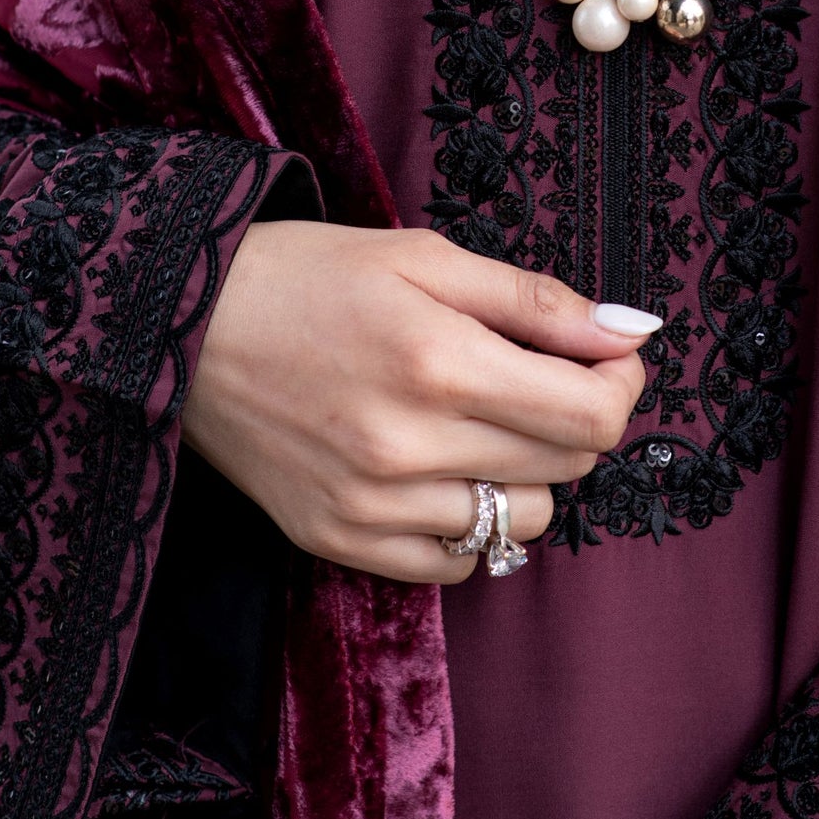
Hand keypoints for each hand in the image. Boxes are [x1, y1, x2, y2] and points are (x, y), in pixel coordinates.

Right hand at [182, 220, 654, 580]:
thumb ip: (536, 301)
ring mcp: (371, 505)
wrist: (186, 321)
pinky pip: (453, 562)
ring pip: (519, 521)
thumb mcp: (429, 256)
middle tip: (537, 373)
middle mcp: (409, 446)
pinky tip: (439, 468)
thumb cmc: (312, 275)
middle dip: (573, 416)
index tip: (607, 356)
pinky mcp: (336, 539)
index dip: (621, 383)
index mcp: (441, 363)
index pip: (592, 417)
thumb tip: (631, 332)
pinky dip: (468, 522)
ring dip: (524, 473)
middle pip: (565, 467)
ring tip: (479, 421)